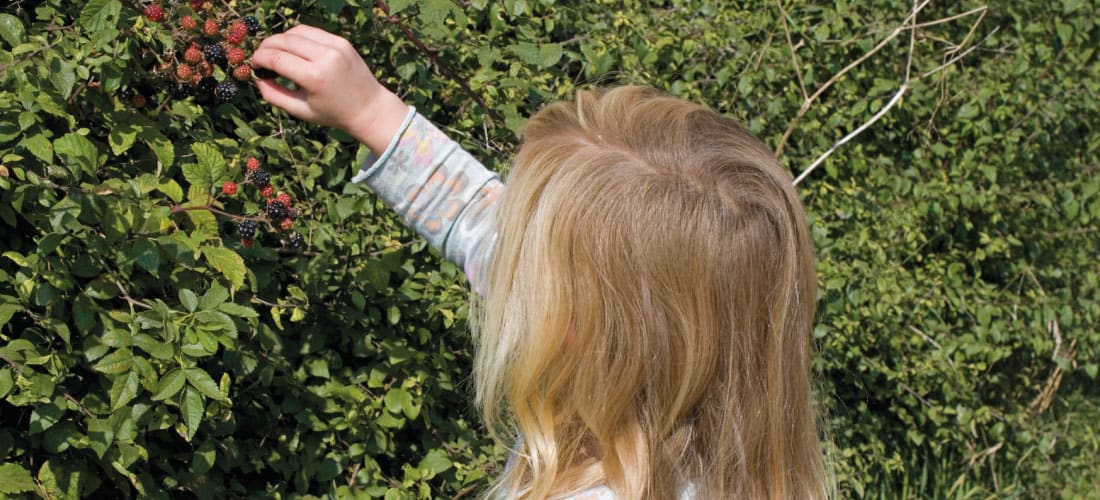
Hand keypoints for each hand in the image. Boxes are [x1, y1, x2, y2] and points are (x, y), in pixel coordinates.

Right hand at [250, 24, 408, 151]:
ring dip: (281, 39)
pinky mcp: (341, 42)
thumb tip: (256, 77)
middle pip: (283, 40)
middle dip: (266, 46)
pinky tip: (293, 48)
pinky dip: (297, 37)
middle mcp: (325, 57)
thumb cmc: (333, 113)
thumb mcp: (301, 111)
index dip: (259, 59)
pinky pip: (311, 32)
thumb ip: (274, 95)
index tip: (254, 64)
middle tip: (260, 57)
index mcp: (314, 77)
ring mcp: (336, 46)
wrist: (369, 107)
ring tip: (275, 52)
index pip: (276, 58)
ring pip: (296, 32)